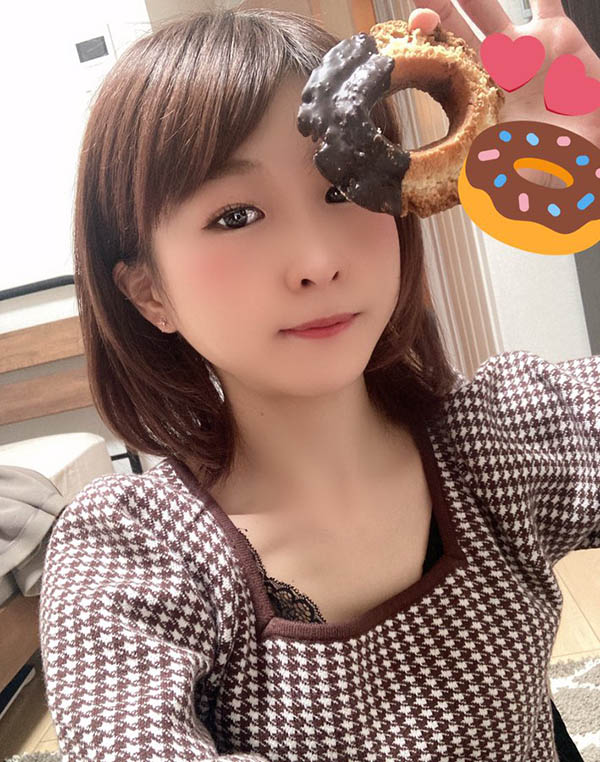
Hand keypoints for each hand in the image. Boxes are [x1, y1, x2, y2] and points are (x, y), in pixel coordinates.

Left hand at [407, 2, 599, 185]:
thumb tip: (455, 192)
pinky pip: (546, 0)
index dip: (426, 48)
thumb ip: (480, 177)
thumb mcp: (506, 177)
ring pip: (490, 11)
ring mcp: (523, 51)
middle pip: (457, 33)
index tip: (414, 29)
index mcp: (477, 99)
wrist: (588, 151)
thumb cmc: (547, 168)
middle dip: (438, 12)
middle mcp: (493, 71)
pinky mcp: (556, 36)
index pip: (442, 68)